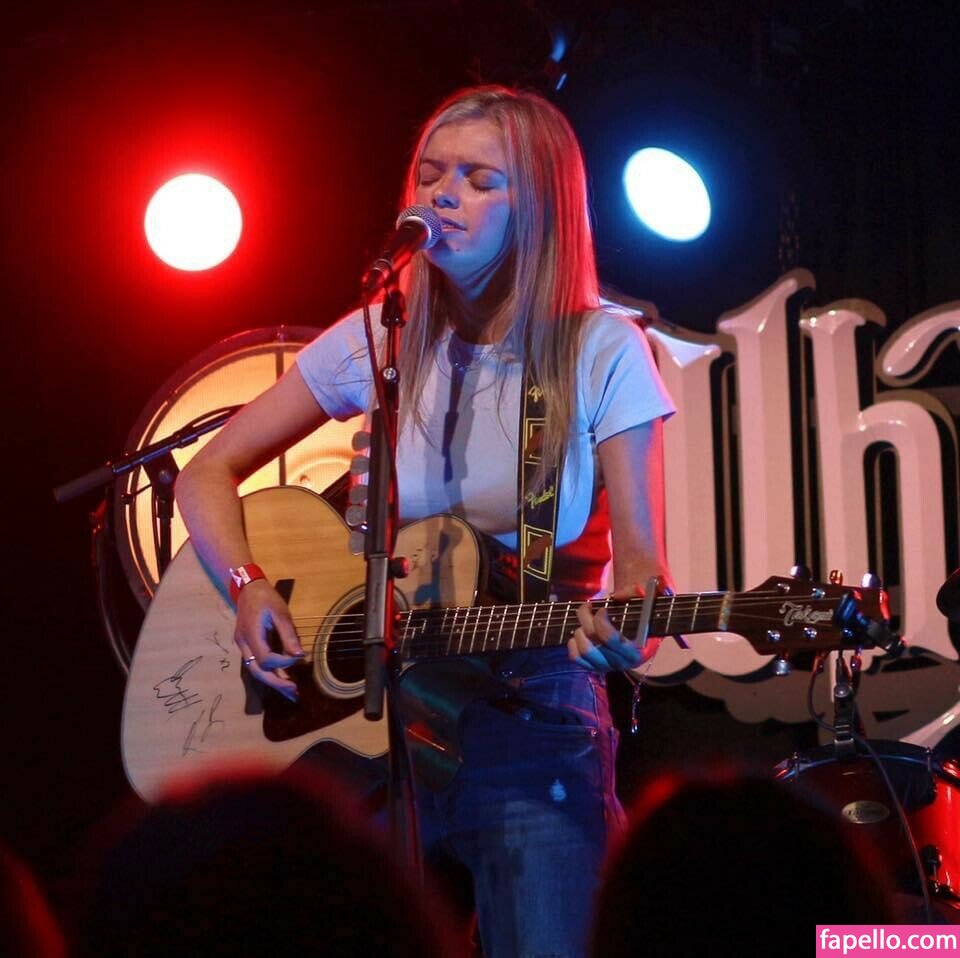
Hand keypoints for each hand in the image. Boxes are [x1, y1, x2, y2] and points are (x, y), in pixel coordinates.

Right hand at [234, 580, 304, 701]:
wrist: (248, 588)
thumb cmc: (266, 598)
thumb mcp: (281, 612)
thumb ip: (288, 634)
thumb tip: (299, 655)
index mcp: (251, 634)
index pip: (266, 658)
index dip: (283, 662)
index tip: (299, 658)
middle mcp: (243, 643)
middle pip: (257, 671)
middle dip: (275, 683)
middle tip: (294, 693)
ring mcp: (242, 645)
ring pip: (254, 669)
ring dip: (272, 681)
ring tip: (290, 691)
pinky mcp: (246, 644)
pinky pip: (255, 663)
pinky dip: (268, 672)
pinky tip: (281, 677)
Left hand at [568, 584, 663, 673]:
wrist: (639, 631)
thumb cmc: (643, 614)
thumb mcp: (647, 602)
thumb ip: (642, 595)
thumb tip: (623, 595)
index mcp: (636, 651)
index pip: (610, 638)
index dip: (600, 620)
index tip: (602, 608)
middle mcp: (621, 662)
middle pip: (594, 640)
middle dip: (587, 618)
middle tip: (589, 606)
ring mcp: (606, 666)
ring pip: (583, 650)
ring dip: (580, 630)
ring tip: (586, 620)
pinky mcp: (593, 667)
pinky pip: (576, 658)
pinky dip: (574, 643)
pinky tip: (581, 631)